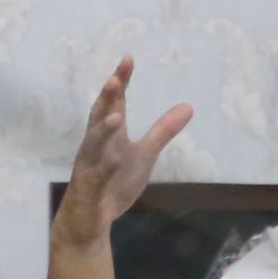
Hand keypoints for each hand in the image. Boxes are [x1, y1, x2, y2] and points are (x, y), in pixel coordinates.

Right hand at [53, 56, 192, 246]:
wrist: (90, 219)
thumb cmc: (113, 181)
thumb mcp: (144, 154)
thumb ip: (163, 131)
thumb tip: (189, 106)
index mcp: (108, 135)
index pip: (114, 103)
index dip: (120, 82)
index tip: (128, 59)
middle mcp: (96, 145)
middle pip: (100, 116)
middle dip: (108, 98)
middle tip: (116, 78)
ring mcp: (90, 166)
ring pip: (94, 145)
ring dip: (104, 130)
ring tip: (116, 115)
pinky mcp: (89, 189)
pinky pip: (96, 177)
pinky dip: (105, 168)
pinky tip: (115, 160)